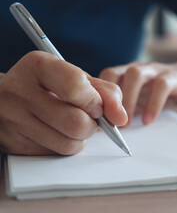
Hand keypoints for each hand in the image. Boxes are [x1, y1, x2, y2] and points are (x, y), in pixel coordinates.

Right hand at [0, 51, 126, 154]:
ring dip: (82, 138)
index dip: (95, 102)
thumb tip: (121, 117)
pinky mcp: (12, 144)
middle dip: (93, 125)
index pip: (76, 86)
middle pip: (76, 122)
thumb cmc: (49, 85)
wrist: (4, 97)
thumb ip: (104, 91)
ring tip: (74, 126)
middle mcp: (20, 91)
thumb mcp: (75, 77)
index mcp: (39, 66)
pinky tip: (59, 133)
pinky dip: (67, 146)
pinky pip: (55, 154)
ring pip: (68, 144)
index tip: (100, 108)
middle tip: (90, 119)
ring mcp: (13, 119)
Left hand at [99, 59, 176, 125]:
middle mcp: (136, 68)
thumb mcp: (139, 99)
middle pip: (113, 73)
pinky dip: (153, 104)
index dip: (96, 97)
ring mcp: (154, 70)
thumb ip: (123, 108)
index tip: (95, 120)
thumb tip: (101, 127)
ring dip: (128, 100)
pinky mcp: (172, 76)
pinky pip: (161, 86)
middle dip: (108, 99)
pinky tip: (148, 120)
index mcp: (125, 72)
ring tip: (126, 124)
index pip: (102, 77)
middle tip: (109, 124)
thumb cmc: (161, 90)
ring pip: (135, 74)